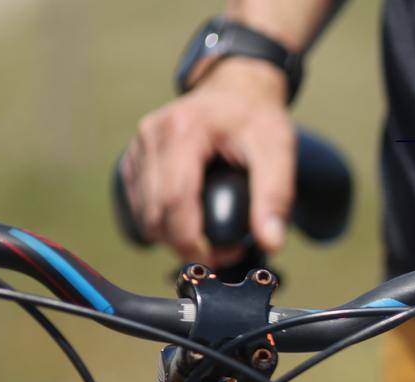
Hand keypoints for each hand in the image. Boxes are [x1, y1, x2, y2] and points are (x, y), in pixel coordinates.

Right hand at [121, 58, 294, 264]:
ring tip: (210, 241)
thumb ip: (275, 195)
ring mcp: (138, 146)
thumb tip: (271, 242)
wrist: (236, 91)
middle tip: (223, 253)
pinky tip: (191, 224)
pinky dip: (161, 222)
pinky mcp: (135, 158)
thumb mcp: (278, 150)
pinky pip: (139, 203)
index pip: (174, 198)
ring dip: (171, 237)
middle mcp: (152, 135)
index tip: (218, 258)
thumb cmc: (257, 117)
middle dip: (184, 243)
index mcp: (184, 130)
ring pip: (143, 212)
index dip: (190, 239)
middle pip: (155, 210)